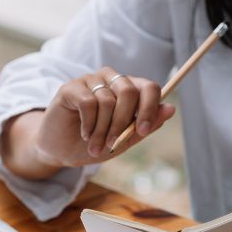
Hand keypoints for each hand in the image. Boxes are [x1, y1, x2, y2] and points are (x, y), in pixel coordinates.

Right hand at [33, 66, 175, 167]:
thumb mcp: (124, 140)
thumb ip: (146, 126)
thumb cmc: (93, 144)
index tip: (144, 131)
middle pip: (129, 91)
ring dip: (102, 130)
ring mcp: (90, 81)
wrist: (60, 151)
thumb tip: (170, 109)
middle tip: (112, 144)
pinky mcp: (71, 87)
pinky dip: (89, 124)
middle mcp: (111, 80)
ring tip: (95, 146)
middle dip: (123, 123)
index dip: (150, 108)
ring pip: (108, 100)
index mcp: (128, 90)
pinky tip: (85, 134)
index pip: (149, 87)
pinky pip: (89, 102)